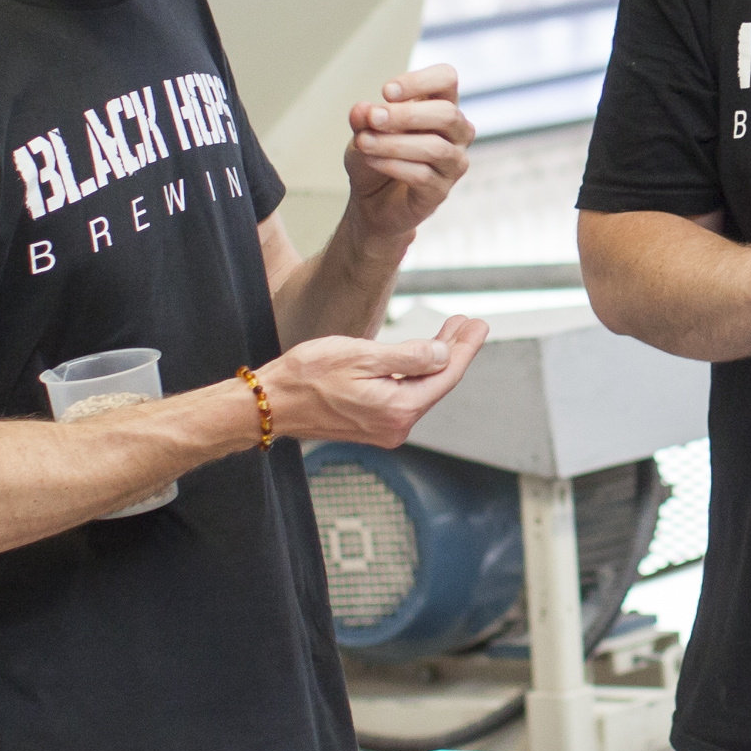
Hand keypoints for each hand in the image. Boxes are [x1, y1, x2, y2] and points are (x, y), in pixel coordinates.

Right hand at [266, 316, 486, 447]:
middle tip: (470, 323)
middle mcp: (396, 425)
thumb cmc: (308, 376)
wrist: (270, 404)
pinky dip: (417, 373)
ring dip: (437, 360)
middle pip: (438, 383)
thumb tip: (444, 354)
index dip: (465, 348)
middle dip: (455, 350)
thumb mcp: (362, 356)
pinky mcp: (371, 424)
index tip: (479, 324)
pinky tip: (421, 356)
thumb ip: (408, 357)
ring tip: (451, 332)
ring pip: (422, 389)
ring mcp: (384, 428)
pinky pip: (405, 395)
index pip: (446, 375)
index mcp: (398, 409)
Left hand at [341, 66, 476, 241]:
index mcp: (441, 105)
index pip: (446, 79)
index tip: (386, 91)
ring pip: (435, 148)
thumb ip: (364, 119)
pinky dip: (393, 166)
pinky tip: (371, 161)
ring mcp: (453, 163)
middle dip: (406, 115)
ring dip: (394, 143)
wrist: (371, 200)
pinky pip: (423, 175)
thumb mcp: (363, 131)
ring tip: (363, 142)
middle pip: (447, 114)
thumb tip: (362, 109)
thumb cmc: (377, 154)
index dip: (420, 81)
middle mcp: (456, 132)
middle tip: (373, 118)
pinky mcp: (441, 191)